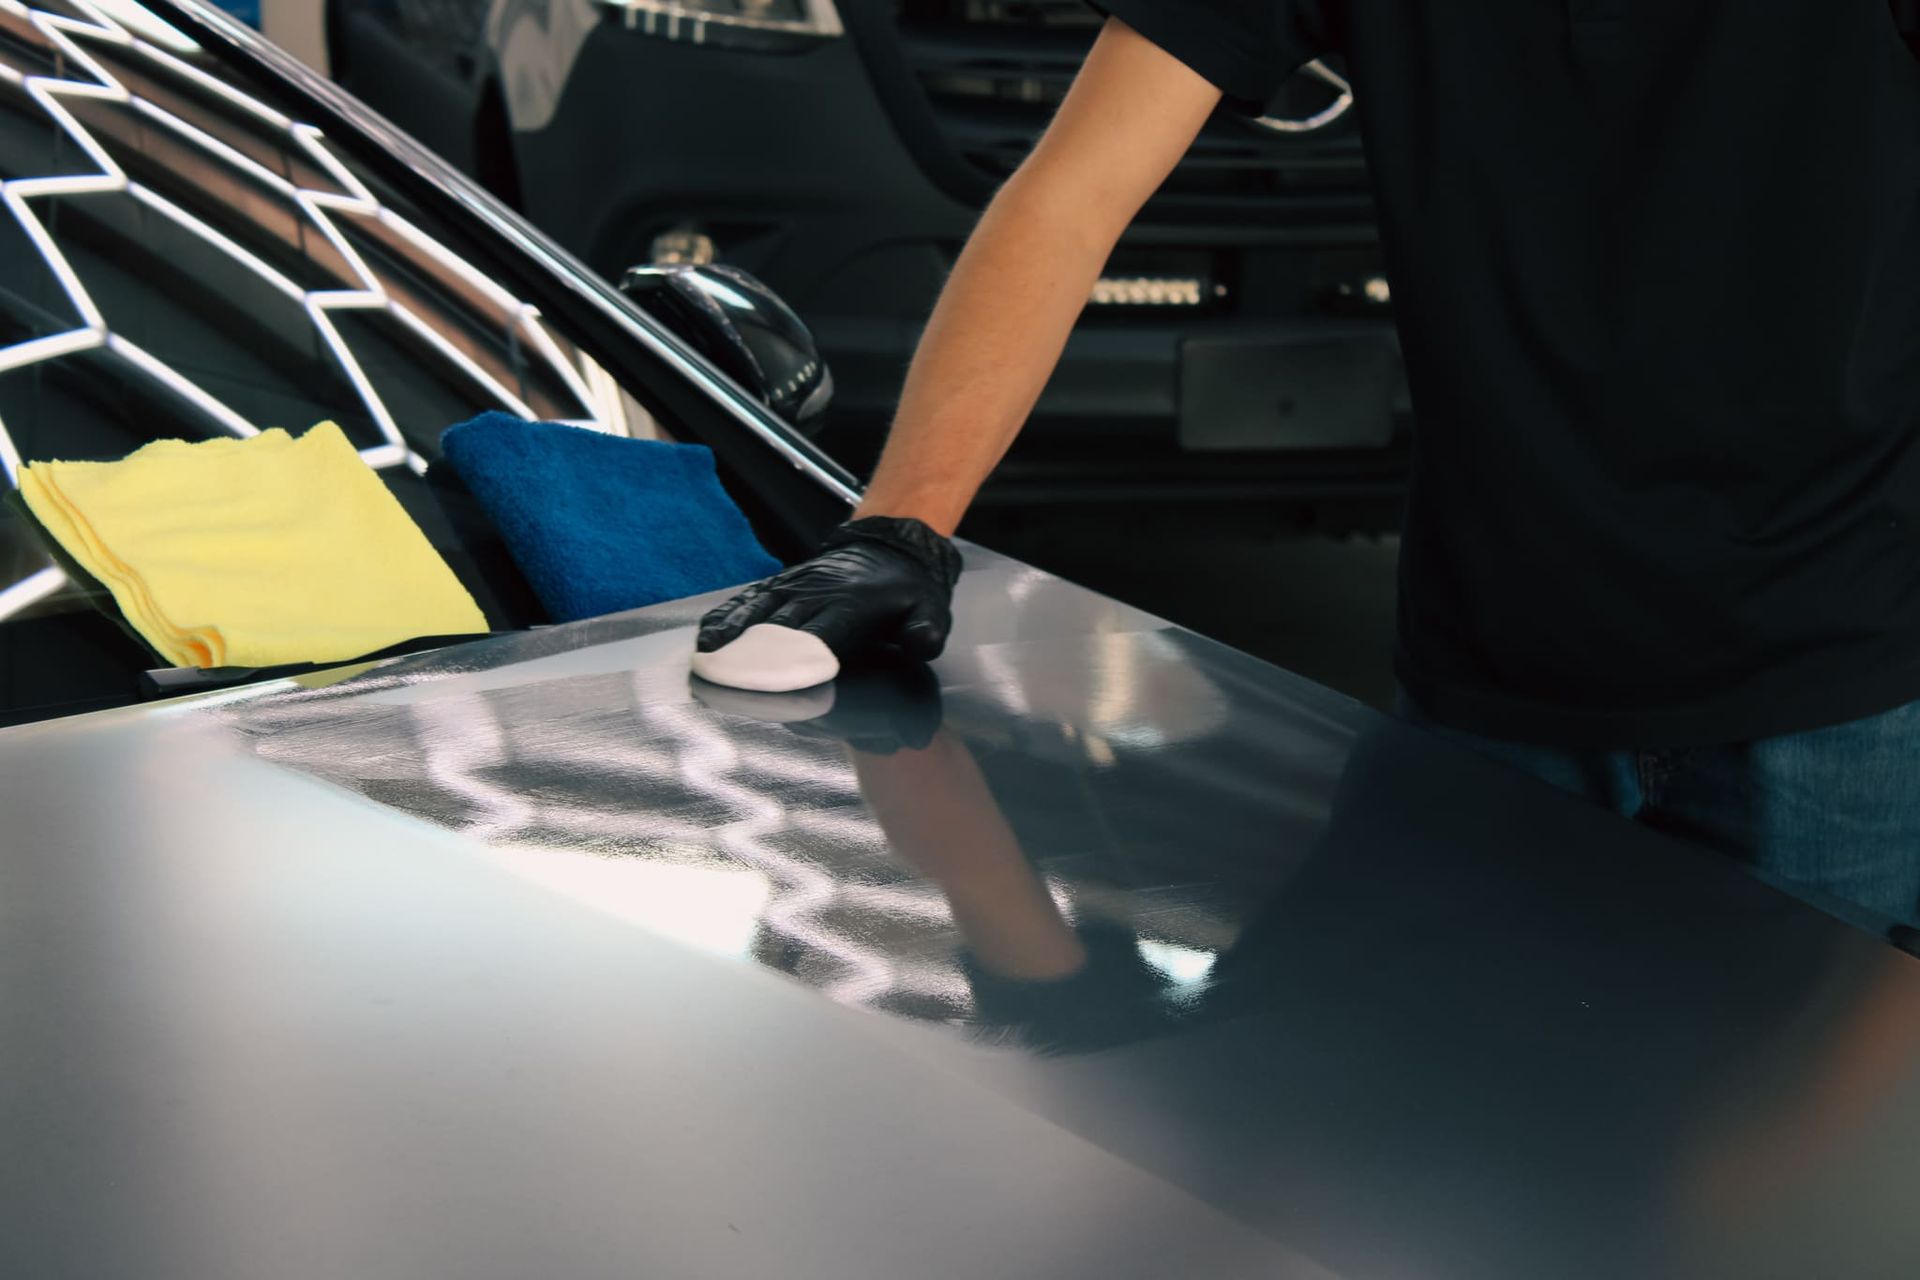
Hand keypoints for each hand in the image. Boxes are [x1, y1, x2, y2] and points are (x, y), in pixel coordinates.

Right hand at [696, 516, 962, 662]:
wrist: (888, 548)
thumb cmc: (906, 591)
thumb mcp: (930, 610)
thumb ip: (926, 630)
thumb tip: (921, 644)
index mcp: (849, 606)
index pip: (819, 638)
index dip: (799, 661)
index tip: (778, 681)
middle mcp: (814, 595)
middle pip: (778, 632)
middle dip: (755, 659)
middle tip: (729, 683)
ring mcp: (790, 589)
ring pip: (754, 615)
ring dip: (730, 640)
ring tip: (707, 663)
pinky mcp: (776, 586)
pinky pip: (744, 601)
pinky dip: (723, 619)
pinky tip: (706, 640)